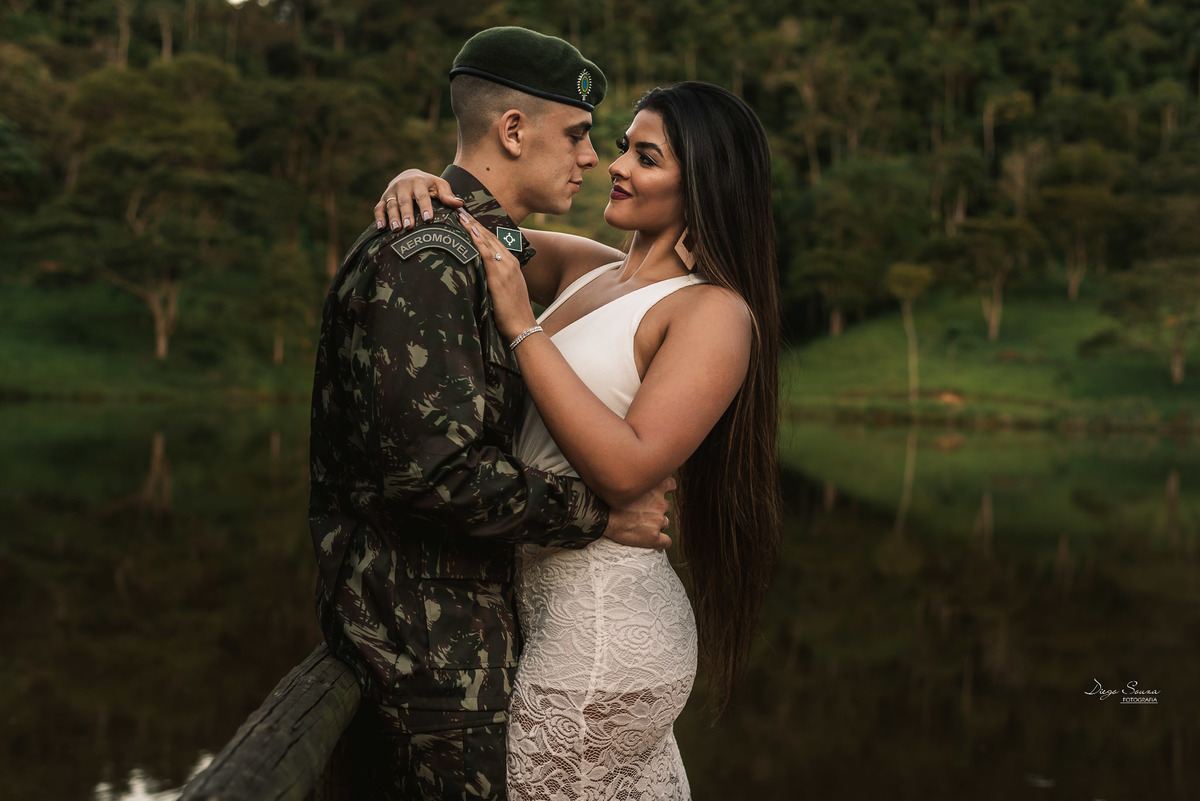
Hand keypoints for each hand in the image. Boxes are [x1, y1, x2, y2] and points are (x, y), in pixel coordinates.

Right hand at [374, 170, 462, 231]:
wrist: (409, 176)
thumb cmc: (429, 185)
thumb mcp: (439, 186)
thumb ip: (448, 195)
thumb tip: (460, 204)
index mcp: (418, 182)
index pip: (422, 195)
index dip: (425, 207)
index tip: (428, 219)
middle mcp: (403, 186)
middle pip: (404, 201)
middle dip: (407, 214)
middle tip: (409, 227)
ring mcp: (391, 192)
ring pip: (391, 205)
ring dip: (393, 217)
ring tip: (396, 229)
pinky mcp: (383, 199)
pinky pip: (378, 208)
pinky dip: (379, 217)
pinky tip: (381, 228)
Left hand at [458, 209, 537, 341]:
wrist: (523, 327)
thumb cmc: (512, 314)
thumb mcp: (504, 292)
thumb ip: (494, 280)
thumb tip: (477, 277)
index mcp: (511, 264)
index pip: (494, 241)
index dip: (480, 228)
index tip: (468, 218)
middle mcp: (509, 261)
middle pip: (489, 236)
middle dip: (474, 222)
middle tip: (460, 208)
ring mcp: (505, 266)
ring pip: (487, 240)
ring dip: (473, 225)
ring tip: (460, 213)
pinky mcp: (499, 274)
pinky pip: (486, 252)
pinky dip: (476, 239)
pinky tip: (468, 229)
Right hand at [602, 477, 675, 549]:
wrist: (601, 516)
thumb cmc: (609, 498)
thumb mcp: (628, 481)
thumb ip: (639, 481)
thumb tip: (639, 480)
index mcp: (656, 486)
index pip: (671, 485)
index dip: (666, 490)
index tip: (658, 493)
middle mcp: (661, 503)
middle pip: (665, 506)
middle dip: (656, 509)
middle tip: (640, 512)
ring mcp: (658, 520)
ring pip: (665, 523)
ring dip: (656, 524)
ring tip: (639, 525)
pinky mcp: (653, 537)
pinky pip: (666, 541)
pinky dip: (662, 541)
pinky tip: (653, 540)